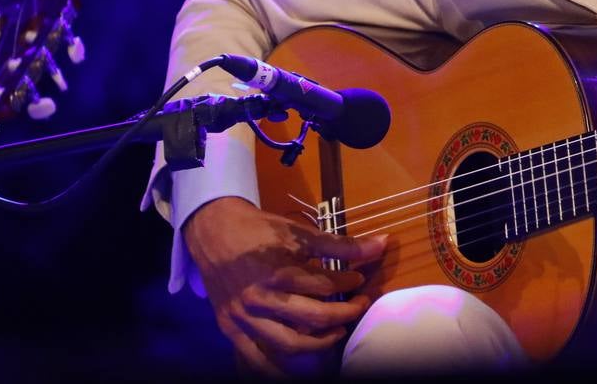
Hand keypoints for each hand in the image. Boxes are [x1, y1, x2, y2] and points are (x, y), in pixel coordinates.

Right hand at [183, 196, 386, 375]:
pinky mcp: (230, 328)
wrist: (214, 230)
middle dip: (344, 314)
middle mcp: (261, 299)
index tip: (360, 280)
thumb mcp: (301, 233)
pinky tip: (298, 360)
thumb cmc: (259, 230)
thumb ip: (341, 245)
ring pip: (289, 344)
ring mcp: (244, 317)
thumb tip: (381, 244)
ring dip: (320, 343)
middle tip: (358, 305)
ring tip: (337, 332)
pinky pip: (255, 358)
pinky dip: (277, 366)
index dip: (349, 284)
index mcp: (279, 272)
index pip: (326, 287)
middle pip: (313, 318)